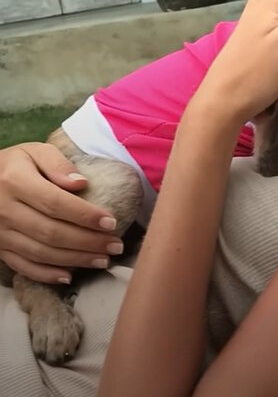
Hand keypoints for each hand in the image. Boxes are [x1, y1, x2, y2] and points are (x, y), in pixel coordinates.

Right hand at [0, 143, 123, 283]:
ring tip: (103, 260)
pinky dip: (46, 274)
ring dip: (75, 259)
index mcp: (16, 182)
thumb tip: (81, 183)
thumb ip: (58, 164)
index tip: (111, 222)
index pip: (55, 203)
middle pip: (51, 232)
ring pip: (41, 252)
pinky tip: (69, 276)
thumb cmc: (15, 164)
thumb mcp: (35, 152)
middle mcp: (4, 211)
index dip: (85, 215)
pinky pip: (22, 266)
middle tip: (115, 246)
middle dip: (88, 242)